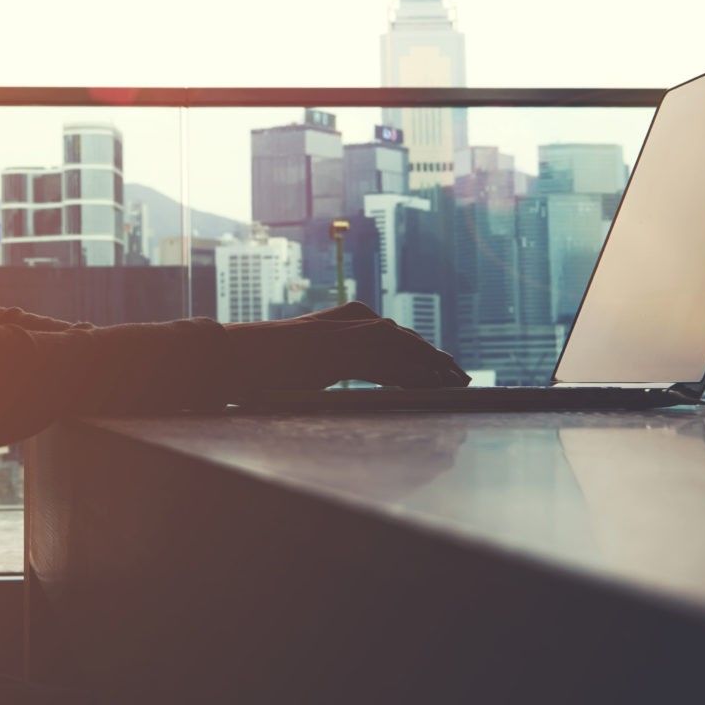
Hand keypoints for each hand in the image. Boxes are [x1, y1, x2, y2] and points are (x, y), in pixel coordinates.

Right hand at [223, 300, 470, 393]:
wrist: (241, 353)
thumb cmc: (274, 358)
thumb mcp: (317, 353)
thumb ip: (344, 356)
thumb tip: (371, 370)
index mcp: (350, 315)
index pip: (398, 334)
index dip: (426, 352)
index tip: (448, 368)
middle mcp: (353, 320)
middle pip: (407, 339)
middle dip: (437, 360)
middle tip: (462, 377)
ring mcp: (346, 335)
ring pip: (401, 349)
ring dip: (431, 367)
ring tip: (454, 384)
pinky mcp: (338, 353)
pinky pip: (382, 365)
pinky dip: (408, 376)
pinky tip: (426, 389)